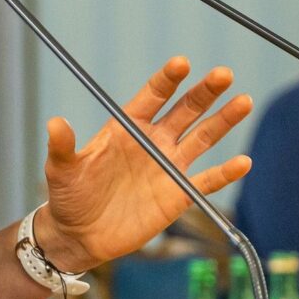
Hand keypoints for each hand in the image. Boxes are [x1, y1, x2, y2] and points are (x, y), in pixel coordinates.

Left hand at [33, 58, 253, 271]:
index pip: (153, 96)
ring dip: (223, 120)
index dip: (167, 79)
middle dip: (204, 91)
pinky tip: (244, 162)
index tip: (181, 63)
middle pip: (185, 109)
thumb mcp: (61, 171)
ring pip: (203, 137)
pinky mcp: (179, 194)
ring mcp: (169, 165)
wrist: (79, 235)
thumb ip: (63, 147)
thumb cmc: (68, 196)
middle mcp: (153, 141)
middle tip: (224, 74)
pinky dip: (226, 172)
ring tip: (243, 101)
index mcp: (127, 127)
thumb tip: (54, 123)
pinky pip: (207, 180)